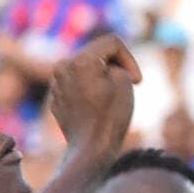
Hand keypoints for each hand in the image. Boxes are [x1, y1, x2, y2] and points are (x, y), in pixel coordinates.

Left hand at [46, 32, 140, 154]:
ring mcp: (56, 84)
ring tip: (111, 100)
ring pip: (86, 69)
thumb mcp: (125, 81)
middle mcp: (63, 67)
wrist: (90, 150)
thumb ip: (116, 64)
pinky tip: (97, 110)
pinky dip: (89, 91)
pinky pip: (76, 85)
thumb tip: (104, 68)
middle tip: (128, 88)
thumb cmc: (111, 116)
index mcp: (80, 59)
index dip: (130, 59)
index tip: (137, 81)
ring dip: (101, 79)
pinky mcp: (56, 98)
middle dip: (114, 67)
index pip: (112, 43)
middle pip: (97, 54)